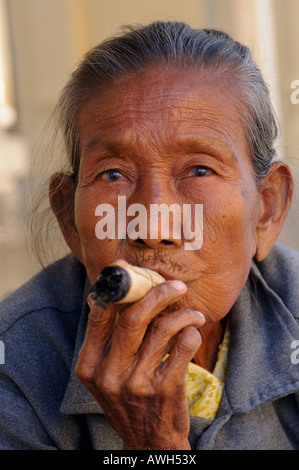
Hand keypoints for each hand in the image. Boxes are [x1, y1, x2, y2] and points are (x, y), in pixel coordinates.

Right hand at [75, 280, 204, 449]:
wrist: (148, 443)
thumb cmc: (127, 400)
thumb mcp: (105, 374)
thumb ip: (105, 339)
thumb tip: (101, 296)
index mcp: (90, 365)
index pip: (101, 314)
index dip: (121, 289)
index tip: (139, 276)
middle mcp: (110, 374)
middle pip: (133, 316)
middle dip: (158, 293)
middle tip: (176, 285)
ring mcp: (137, 383)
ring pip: (163, 329)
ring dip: (183, 314)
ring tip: (193, 314)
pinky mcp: (164, 390)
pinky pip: (183, 345)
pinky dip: (192, 331)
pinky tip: (193, 332)